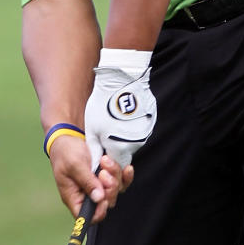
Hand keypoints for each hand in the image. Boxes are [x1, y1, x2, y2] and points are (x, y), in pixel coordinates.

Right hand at [48, 133, 132, 223]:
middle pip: (106, 203)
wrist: (70, 137)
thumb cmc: (66, 152)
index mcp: (74, 197)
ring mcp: (99, 186)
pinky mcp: (108, 177)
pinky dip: (125, 175)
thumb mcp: (74, 166)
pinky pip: (122, 182)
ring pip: (116, 190)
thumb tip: (98, 198)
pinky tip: (126, 168)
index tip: (103, 199)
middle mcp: (88, 195)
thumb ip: (87, 182)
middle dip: (109, 188)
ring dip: (115, 176)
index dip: (99, 212)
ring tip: (106, 161)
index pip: (88, 217)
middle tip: (103, 173)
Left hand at [84, 48, 156, 170]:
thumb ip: (95, 149)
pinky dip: (131, 124)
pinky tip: (124, 111)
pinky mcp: (150, 120)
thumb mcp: (92, 128)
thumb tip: (94, 163)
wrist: (121, 80)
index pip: (116, 164)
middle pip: (125, 151)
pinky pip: (139, 128)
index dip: (108, 160)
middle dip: (115, 145)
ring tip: (114, 117)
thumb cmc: (102, 104)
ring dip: (123, 134)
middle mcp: (137, 143)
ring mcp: (145, 131)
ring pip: (132, 139)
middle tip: (106, 128)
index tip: (101, 150)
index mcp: (121, 148)